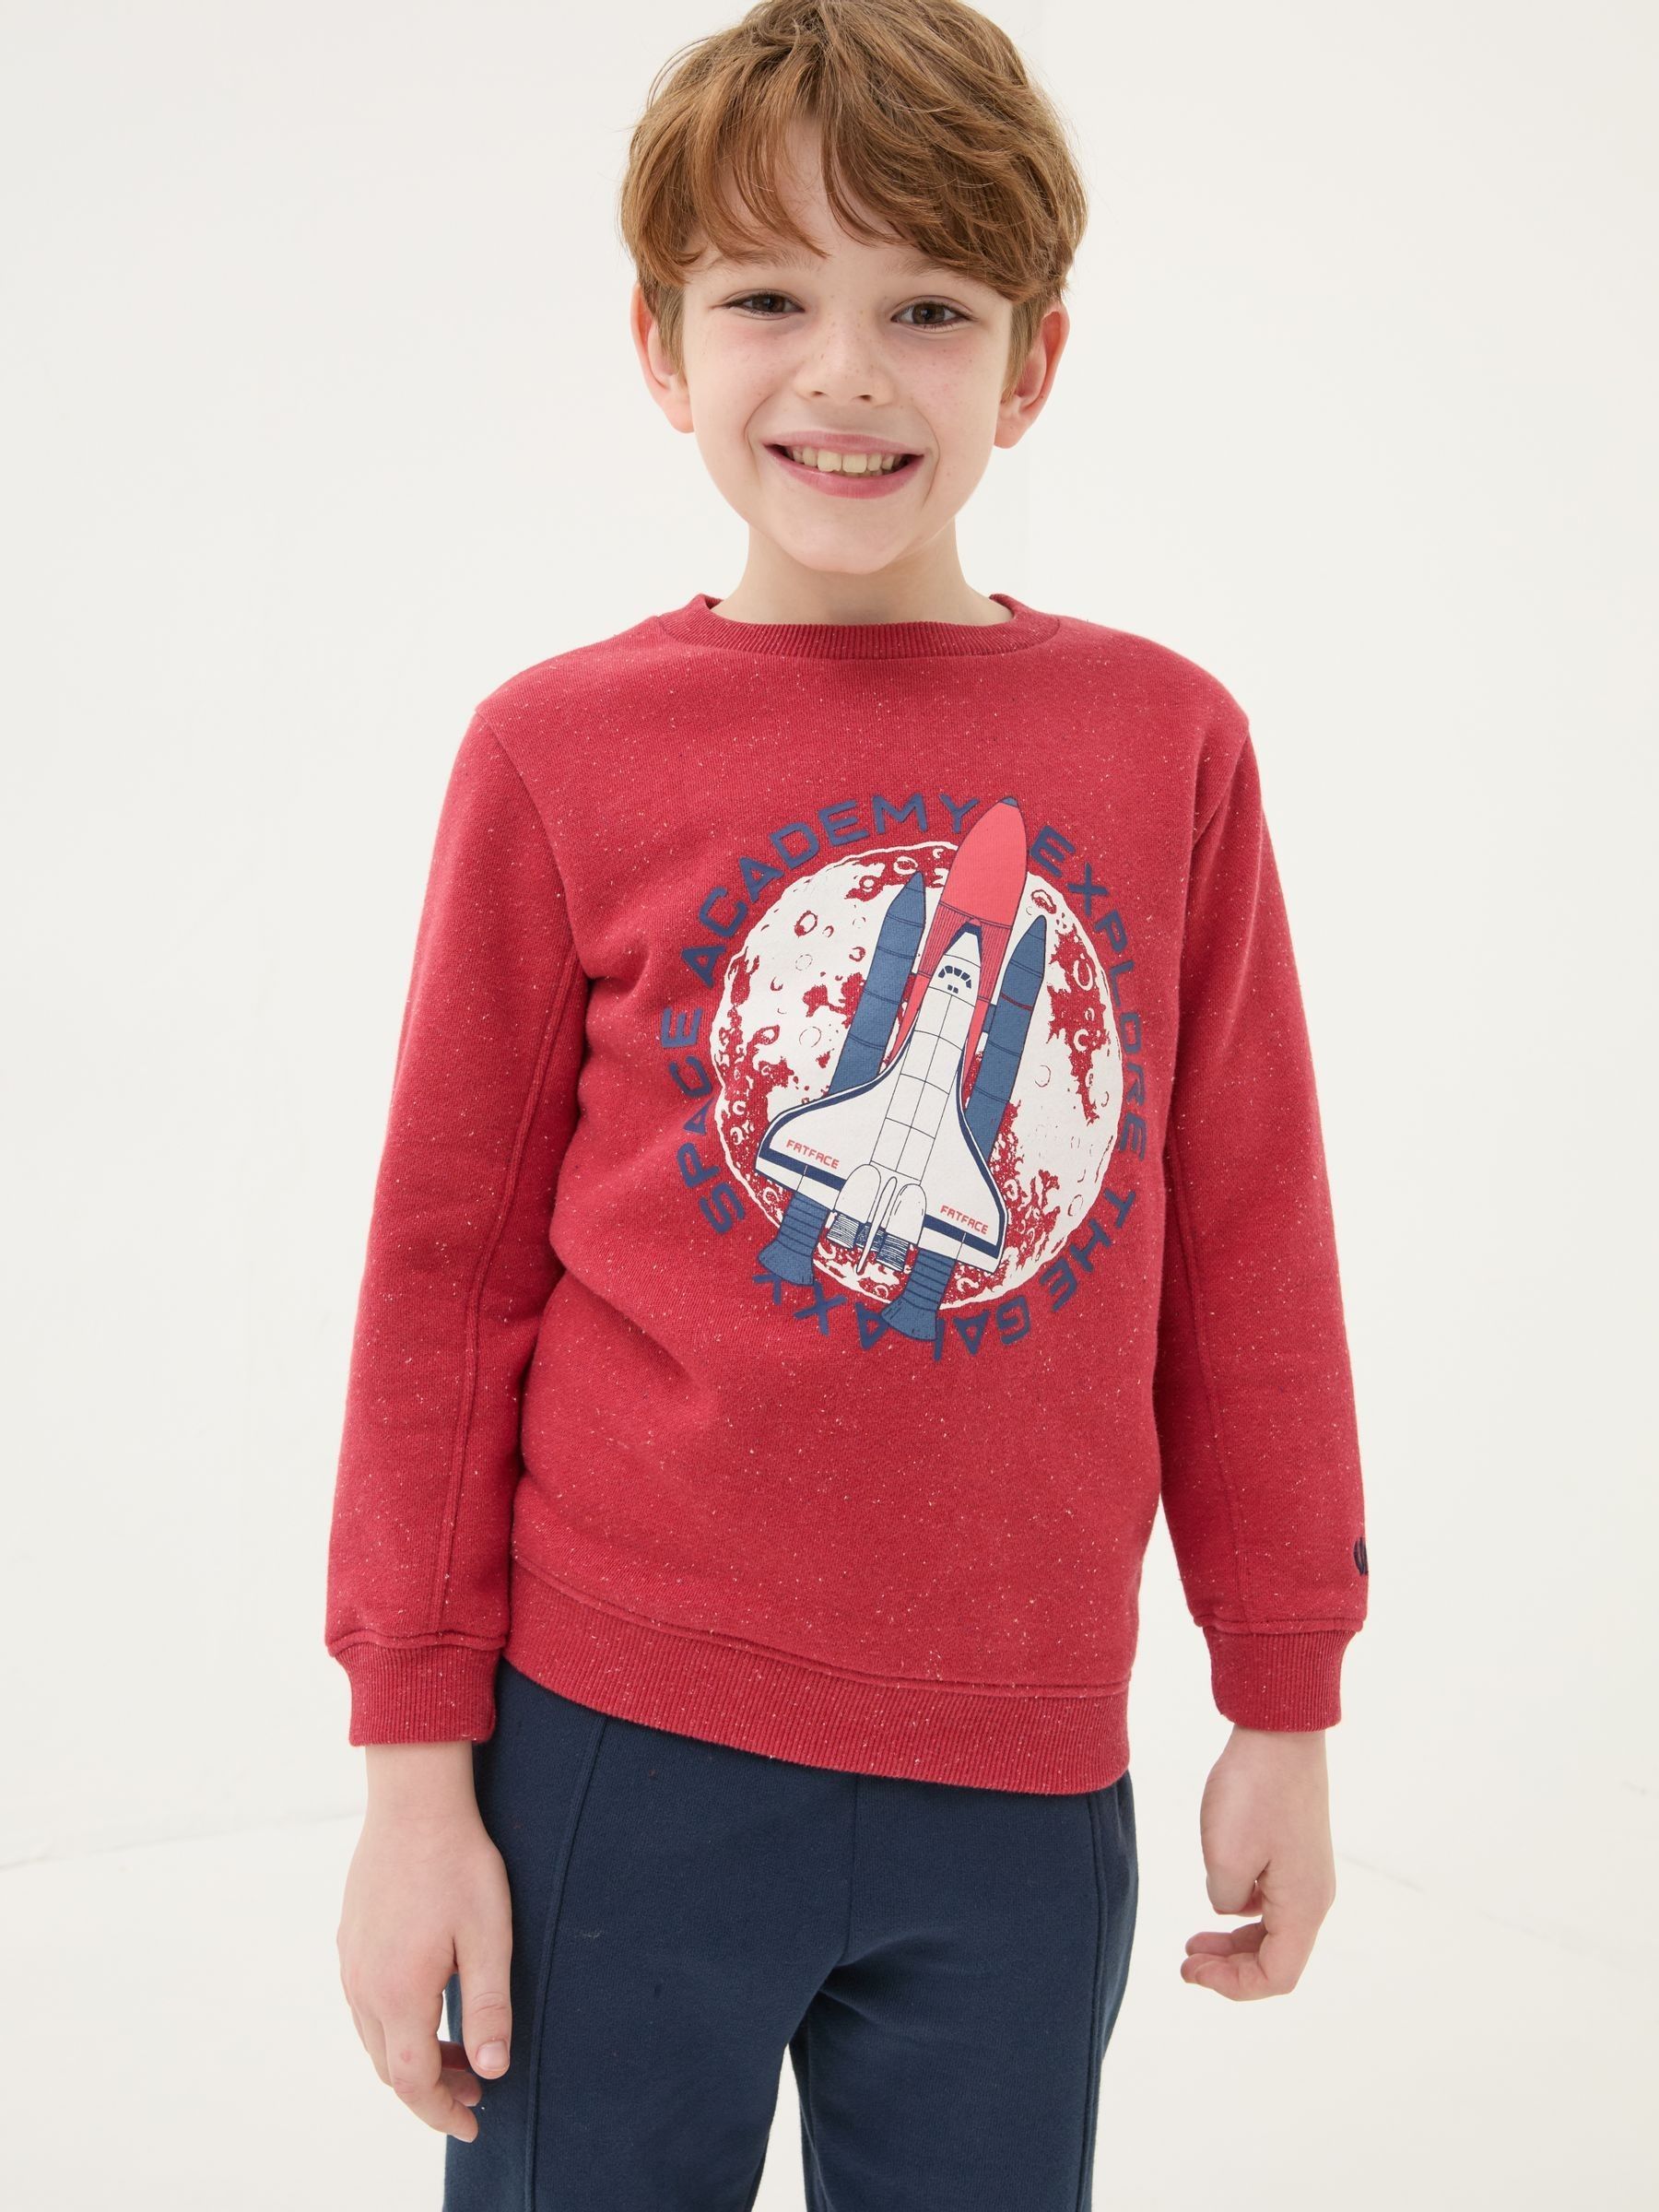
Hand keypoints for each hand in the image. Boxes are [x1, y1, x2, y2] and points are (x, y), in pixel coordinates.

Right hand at [336, 1741, 513, 2142]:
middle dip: (432, 2090)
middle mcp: (364, 1986)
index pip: (412, 2082)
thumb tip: (493, 2070)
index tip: (473, 2125)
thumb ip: (490, 2007)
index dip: (441, 2112)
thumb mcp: (489, 1935)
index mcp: (398, 1992)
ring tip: (460, 2055)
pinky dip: (396, 2026)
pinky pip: (365, 2005)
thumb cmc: (458, 1863)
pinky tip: (429, 2007)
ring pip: (375, 2038)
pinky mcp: (350, 1940)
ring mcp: (351, 1962)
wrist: (414, 1801)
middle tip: (477, 2091)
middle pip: (389, 2067)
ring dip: (414, 2058)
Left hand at [1181, 1724, 1336, 2000]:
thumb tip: (1228, 1905)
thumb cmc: (1254, 1792)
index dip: (1233, 1985)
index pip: (1277, 1976)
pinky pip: (1273, 1900)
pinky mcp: (1297, 1849)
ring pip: (1275, 1929)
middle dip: (1231, 1968)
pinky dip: (1244, 1912)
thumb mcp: (1225, 1858)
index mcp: (1304, 1906)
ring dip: (1236, 1942)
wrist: (1280, 1731)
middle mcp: (1315, 1896)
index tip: (1192, 1969)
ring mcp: (1308, 1872)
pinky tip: (1218, 1895)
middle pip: (1278, 1958)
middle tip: (1187, 1962)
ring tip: (1195, 1940)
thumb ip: (1224, 1899)